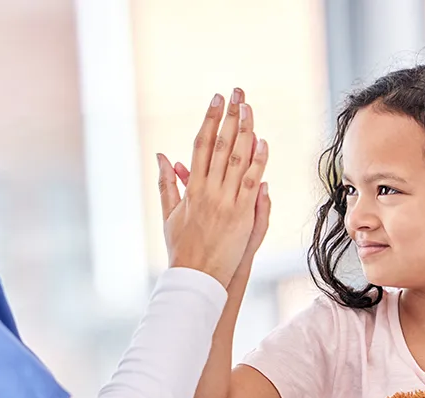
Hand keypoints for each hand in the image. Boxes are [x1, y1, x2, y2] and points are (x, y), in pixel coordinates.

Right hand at [157, 88, 268, 287]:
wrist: (196, 277)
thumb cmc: (181, 248)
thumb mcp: (168, 214)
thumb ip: (166, 183)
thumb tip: (162, 155)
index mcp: (190, 189)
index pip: (201, 145)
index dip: (209, 119)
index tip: (216, 99)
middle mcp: (208, 191)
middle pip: (221, 145)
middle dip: (230, 116)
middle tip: (237, 93)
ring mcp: (226, 202)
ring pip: (238, 159)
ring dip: (246, 131)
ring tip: (250, 108)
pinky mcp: (242, 215)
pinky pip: (252, 182)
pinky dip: (258, 161)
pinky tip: (263, 142)